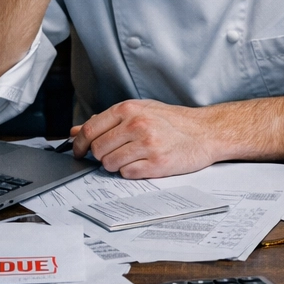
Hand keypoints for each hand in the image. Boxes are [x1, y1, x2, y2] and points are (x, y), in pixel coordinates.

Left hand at [72, 99, 215, 178]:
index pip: (90, 130)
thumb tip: (77, 131)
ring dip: (116, 165)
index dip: (80, 144)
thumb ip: (107, 120)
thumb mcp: (140, 110)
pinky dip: (131, 171)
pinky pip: (127, 173)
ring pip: (110, 164)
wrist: (206, 132)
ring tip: (132, 157)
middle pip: (98, 150)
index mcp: (129, 109)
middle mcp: (137, 125)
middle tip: (115, 153)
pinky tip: (143, 163)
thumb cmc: (174, 121)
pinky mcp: (157, 164)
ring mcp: (147, 145)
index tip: (79, 152)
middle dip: (102, 155)